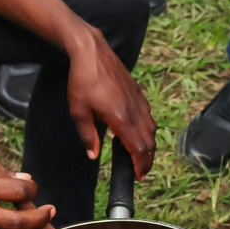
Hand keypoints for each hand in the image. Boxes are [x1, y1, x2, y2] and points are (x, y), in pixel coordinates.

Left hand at [67, 26, 156, 179]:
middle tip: (140, 171)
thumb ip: (88, 136)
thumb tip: (94, 156)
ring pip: (151, 129)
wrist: (92, 53)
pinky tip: (138, 132)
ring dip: (149, 145)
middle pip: (149, 142)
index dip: (140, 165)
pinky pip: (148, 117)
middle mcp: (134, 112)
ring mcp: (138, 101)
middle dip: (147, 159)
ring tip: (141, 156)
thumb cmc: (82, 81)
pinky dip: (147, 130)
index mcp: (121, 119)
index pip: (138, 148)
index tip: (138, 176)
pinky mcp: (138, 94)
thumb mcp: (78, 111)